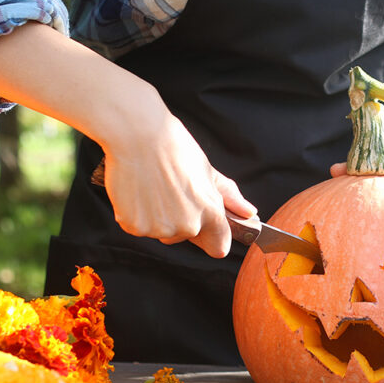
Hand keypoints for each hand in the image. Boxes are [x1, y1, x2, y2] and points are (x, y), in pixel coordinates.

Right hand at [97, 83, 255, 257]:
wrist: (137, 135)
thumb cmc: (173, 147)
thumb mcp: (207, 170)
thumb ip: (228, 196)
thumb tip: (249, 212)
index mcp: (210, 212)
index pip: (219, 247)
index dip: (212, 238)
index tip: (206, 230)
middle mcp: (187, 225)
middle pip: (183, 236)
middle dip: (179, 219)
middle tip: (169, 190)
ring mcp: (159, 228)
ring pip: (159, 232)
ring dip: (155, 216)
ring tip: (151, 187)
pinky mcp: (134, 226)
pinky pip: (136, 227)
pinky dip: (135, 214)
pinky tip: (136, 191)